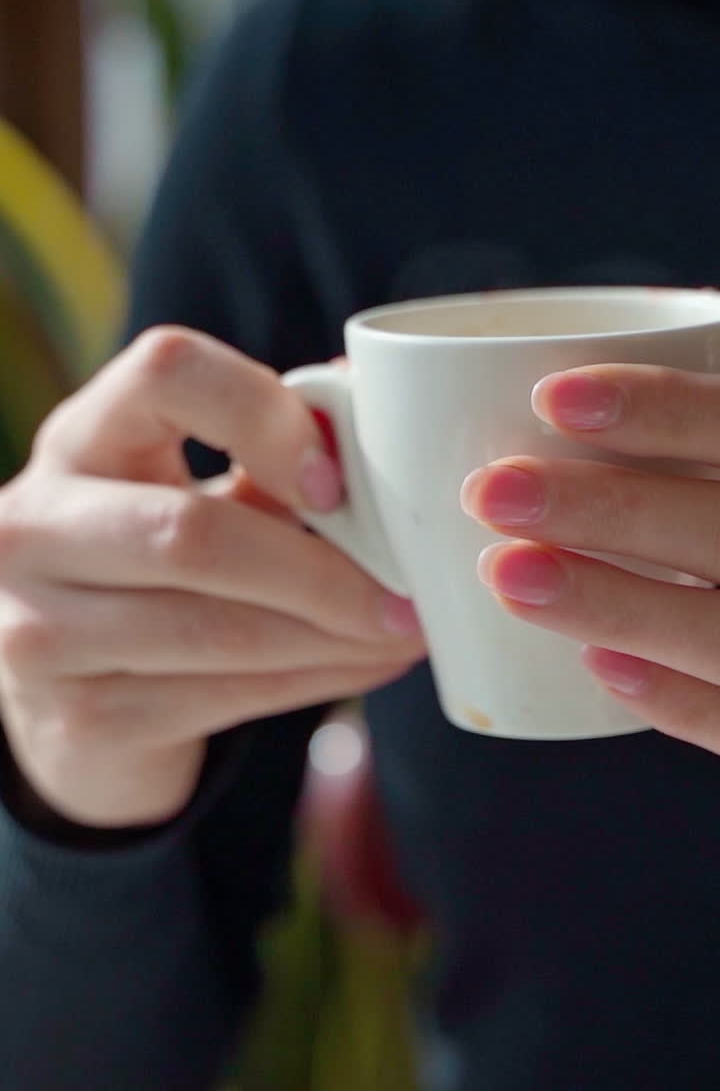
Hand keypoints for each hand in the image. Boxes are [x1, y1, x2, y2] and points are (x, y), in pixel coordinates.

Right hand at [0, 328, 423, 828]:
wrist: (61, 699)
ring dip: (336, 636)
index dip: (264, 416)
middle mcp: (36, 528)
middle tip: (408, 591)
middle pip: (194, 535)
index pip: (165, 373)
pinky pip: (229, 697)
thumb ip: (266, 461)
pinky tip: (367, 664)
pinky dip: (319, 680)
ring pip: (220, 630)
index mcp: (78, 440)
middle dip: (323, 572)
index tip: (333, 482)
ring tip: (405, 631)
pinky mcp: (83, 717)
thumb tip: (374, 411)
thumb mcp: (184, 496)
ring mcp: (44, 630)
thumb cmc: (146, 571)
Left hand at [460, 363, 719, 751]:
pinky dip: (676, 698)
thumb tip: (548, 393)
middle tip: (490, 493)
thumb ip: (690, 434)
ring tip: (505, 574)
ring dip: (613, 602)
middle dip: (608, 509)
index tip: (550, 397)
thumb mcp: (719, 470)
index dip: (662, 407)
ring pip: (717, 630)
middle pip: (719, 526)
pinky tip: (596, 664)